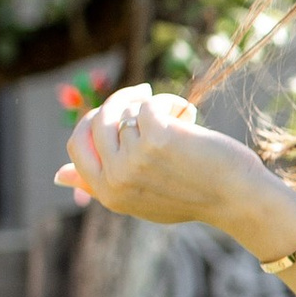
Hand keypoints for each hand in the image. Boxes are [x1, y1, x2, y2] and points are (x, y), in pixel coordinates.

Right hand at [58, 86, 267, 233]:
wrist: (238, 198)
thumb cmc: (195, 196)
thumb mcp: (141, 199)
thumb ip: (101, 186)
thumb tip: (57, 175)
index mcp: (108, 194)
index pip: (77, 148)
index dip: (93, 123)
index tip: (116, 113)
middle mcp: (116, 178)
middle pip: (96, 122)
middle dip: (118, 103)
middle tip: (143, 98)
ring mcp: (133, 157)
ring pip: (125, 110)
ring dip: (151, 105)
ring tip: (177, 115)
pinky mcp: (155, 136)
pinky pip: (148, 103)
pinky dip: (170, 102)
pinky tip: (188, 115)